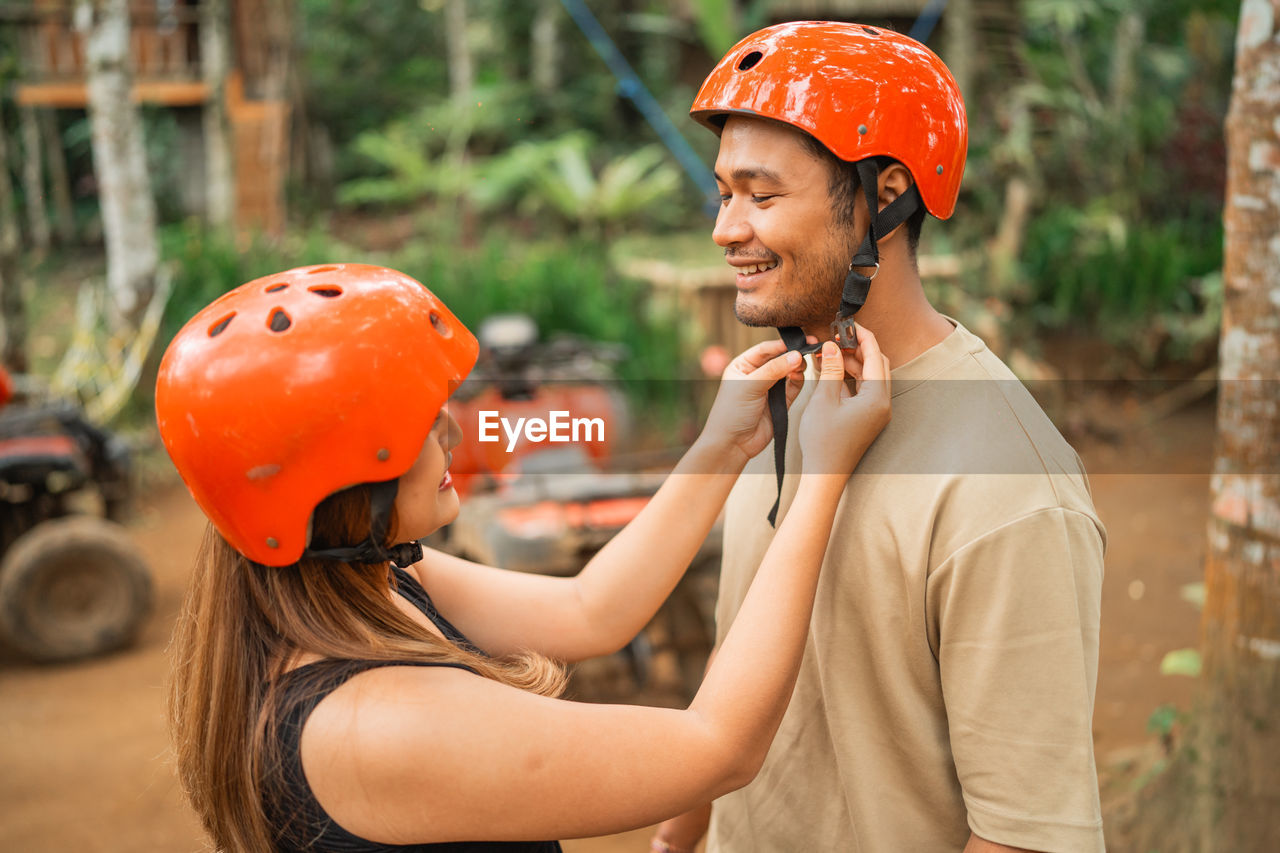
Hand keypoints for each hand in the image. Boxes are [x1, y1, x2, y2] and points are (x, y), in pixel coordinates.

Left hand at [699, 338, 810, 463]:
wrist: (733, 443)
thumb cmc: (732, 412)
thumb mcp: (750, 385)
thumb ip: (774, 370)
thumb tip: (796, 355)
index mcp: (743, 366)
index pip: (765, 349)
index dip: (782, 345)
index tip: (800, 341)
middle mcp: (756, 375)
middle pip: (779, 359)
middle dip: (793, 355)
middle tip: (809, 350)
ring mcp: (769, 389)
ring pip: (788, 373)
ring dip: (797, 368)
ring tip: (803, 366)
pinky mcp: (780, 403)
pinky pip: (793, 388)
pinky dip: (799, 382)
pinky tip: (800, 377)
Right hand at [799, 325, 890, 475]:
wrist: (825, 475)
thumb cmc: (823, 440)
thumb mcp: (824, 399)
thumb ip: (830, 369)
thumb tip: (832, 346)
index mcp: (877, 398)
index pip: (875, 356)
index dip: (862, 336)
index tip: (848, 324)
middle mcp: (883, 404)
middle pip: (877, 365)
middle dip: (858, 349)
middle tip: (837, 338)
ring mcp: (877, 413)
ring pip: (870, 378)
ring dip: (852, 364)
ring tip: (829, 354)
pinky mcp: (868, 419)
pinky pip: (864, 390)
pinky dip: (850, 378)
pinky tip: (831, 372)